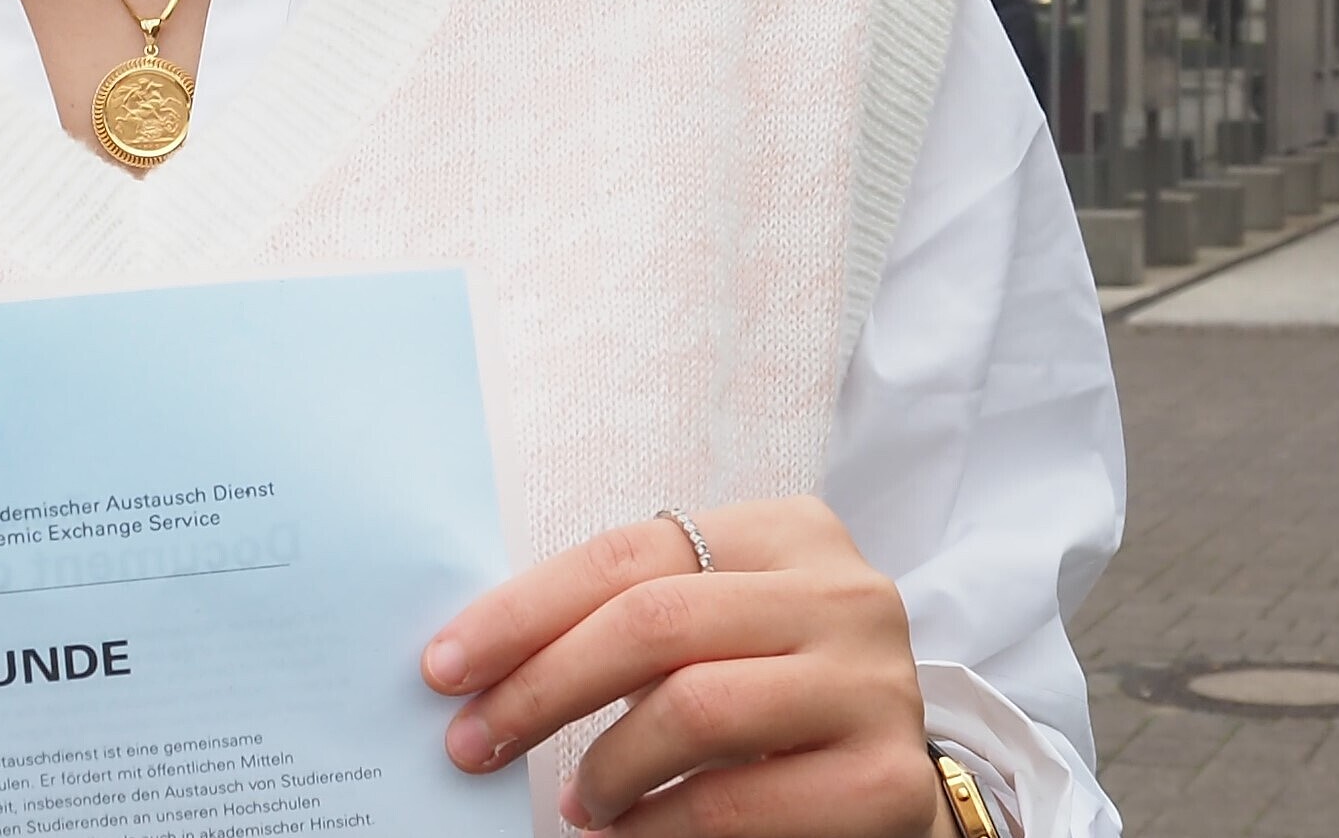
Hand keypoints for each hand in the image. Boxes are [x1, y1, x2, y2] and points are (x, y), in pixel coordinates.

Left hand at [421, 497, 944, 836]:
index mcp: (788, 531)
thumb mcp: (713, 632)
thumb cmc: (773, 699)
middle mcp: (843, 593)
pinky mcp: (888, 780)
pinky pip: (738, 801)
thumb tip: (478, 661)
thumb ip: (631, 621)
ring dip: (605, 765)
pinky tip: (623, 837)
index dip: (522, 611)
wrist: (893, 787)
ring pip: (694, 708)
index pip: (626, 555)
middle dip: (541, 686)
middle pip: (652, 623)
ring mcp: (875, 684)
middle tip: (473, 741)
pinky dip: (658, 827)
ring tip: (575, 803)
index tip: (445, 666)